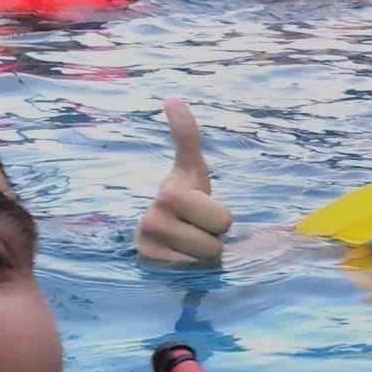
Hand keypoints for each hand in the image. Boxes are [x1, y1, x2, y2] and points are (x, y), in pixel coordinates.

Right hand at [135, 98, 233, 263]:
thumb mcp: (191, 170)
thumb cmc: (185, 200)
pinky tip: (177, 257)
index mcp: (171, 192)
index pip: (224, 219)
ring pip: (205, 261)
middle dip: (213, 239)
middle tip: (197, 229)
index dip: (221, 218)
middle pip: (216, 244)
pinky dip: (189, 269)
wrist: (158, 231)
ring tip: (187, 243)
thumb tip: (173, 97)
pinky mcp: (147, 267)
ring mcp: (147, 245)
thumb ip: (187, 137)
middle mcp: (153, 218)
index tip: (201, 208)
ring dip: (202, 256)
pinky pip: (189, 274)